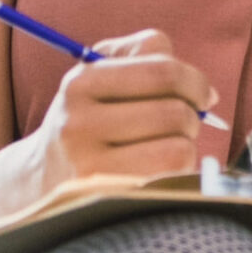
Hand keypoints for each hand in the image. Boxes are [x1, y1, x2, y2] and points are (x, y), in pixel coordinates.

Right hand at [27, 30, 219, 192]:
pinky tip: (159, 169)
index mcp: (80, 83)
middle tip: (180, 125)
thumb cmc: (89, 118)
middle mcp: (78, 124)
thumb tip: (208, 92)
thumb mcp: (102, 73)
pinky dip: (178, 171)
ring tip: (164, 147)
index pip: (162, 71)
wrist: (43, 178)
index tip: (202, 94)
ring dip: (185, 146)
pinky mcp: (107, 199)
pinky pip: (171, 177)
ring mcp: (89, 167)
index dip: (196, 81)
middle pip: (175, 112)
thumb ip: (148, 53)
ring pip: (178, 147)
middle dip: (192, 117)